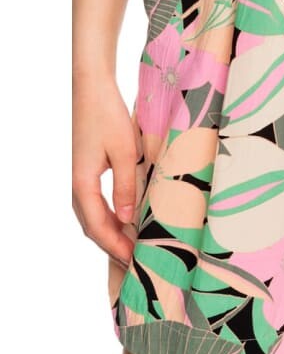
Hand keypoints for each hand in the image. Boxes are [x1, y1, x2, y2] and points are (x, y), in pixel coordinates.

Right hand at [72, 71, 139, 268]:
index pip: (99, 227)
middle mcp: (77, 186)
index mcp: (83, 185)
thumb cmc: (108, 117)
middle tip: (136, 263)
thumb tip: (129, 218)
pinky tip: (127, 221)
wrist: (93, 90)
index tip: (134, 261)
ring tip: (133, 248)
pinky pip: (96, 205)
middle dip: (113, 247)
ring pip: (93, 218)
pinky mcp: (87, 173)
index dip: (116, 247)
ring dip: (111, 234)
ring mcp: (80, 180)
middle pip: (93, 228)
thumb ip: (127, 185)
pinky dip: (110, 219)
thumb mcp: (124, 152)